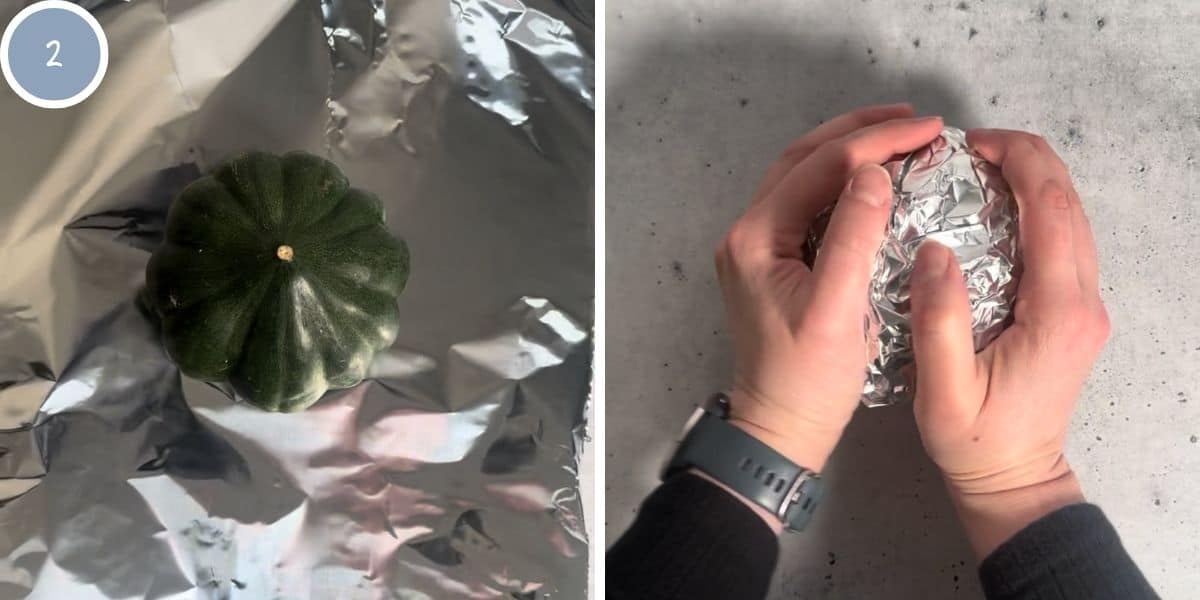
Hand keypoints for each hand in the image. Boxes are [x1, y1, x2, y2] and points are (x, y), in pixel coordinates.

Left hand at [714, 105, 943, 475]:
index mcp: (756, 238)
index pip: (819, 166)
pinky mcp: (772, 262)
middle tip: (914, 119)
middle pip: (804, 159)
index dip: (876, 142)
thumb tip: (873, 173)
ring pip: (804, 177)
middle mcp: (748, 232)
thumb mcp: (837, 310)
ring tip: (900, 137)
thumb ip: (853, 237)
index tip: (929, 128)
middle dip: (859, 132)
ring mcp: (757, 246)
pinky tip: (877, 182)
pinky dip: (841, 184)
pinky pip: (807, 204)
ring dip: (850, 152)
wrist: (780, 428)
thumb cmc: (809, 380)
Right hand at [909, 129, 1108, 558]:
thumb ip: (939, 320)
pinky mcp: (1075, 311)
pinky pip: (1064, 239)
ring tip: (977, 168)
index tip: (972, 144)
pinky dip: (1035, 208)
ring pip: (1072, 217)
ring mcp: (1085, 305)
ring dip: (1032, 180)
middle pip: (1069, 202)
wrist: (1014, 480)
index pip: (1051, 211)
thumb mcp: (943, 389)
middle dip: (1026, 159)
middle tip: (969, 147)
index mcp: (1057, 312)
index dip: (1019, 162)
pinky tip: (994, 207)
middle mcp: (1083, 300)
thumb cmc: (974, 441)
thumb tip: (933, 248)